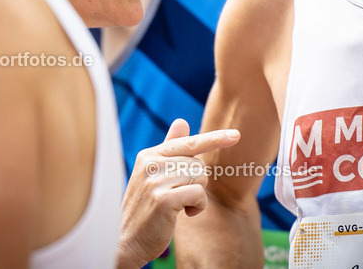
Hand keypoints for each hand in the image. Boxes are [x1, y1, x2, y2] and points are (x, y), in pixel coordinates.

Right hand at [116, 119, 239, 268]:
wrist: (127, 240)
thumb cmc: (145, 208)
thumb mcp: (154, 175)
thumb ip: (169, 149)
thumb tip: (182, 121)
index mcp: (149, 155)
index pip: (188, 142)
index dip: (214, 139)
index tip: (236, 134)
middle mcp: (150, 163)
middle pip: (198, 163)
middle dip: (197, 182)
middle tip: (178, 196)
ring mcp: (156, 181)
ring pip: (200, 177)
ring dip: (197, 196)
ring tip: (178, 206)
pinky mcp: (163, 199)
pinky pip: (199, 194)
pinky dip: (198, 206)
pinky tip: (183, 214)